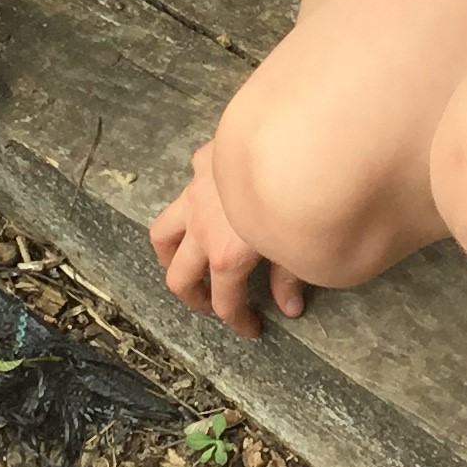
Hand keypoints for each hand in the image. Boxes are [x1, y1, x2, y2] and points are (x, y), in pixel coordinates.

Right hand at [147, 140, 306, 338]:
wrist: (292, 138)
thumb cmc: (302, 197)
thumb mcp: (301, 247)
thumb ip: (289, 278)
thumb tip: (290, 308)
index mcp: (227, 257)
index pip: (224, 303)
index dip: (238, 322)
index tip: (253, 328)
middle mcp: (202, 229)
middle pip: (180, 277)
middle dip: (193, 297)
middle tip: (211, 303)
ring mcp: (197, 193)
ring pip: (163, 232)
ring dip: (171, 255)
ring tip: (187, 262)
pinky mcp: (204, 160)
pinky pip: (189, 183)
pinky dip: (195, 198)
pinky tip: (214, 197)